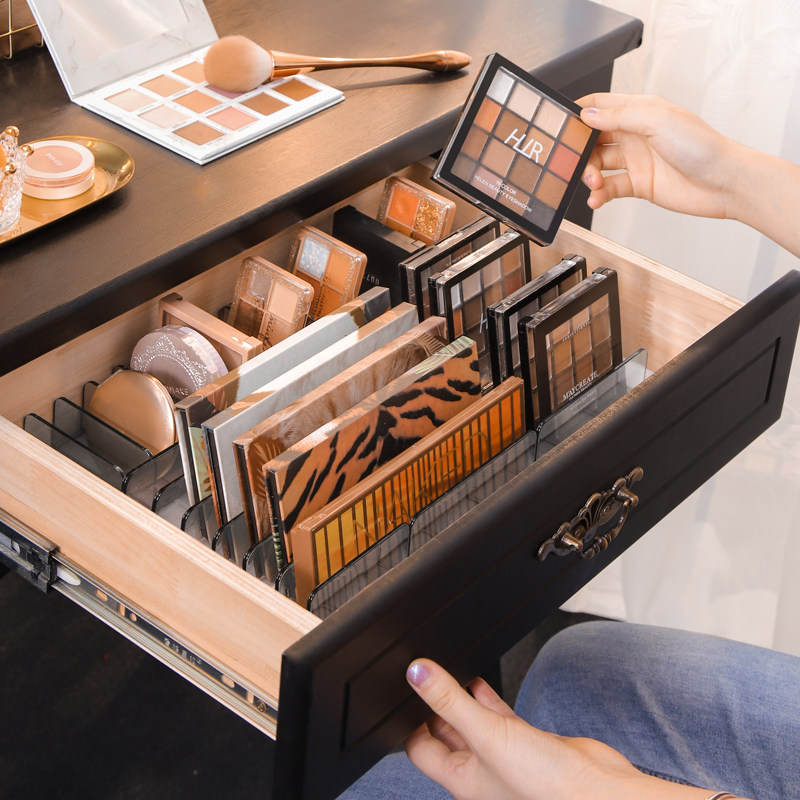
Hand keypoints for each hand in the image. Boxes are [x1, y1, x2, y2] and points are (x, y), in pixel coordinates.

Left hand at [403, 659, 718, 799]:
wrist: (601, 794)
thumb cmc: (546, 788)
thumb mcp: (488, 736)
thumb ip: (451, 702)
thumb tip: (416, 673)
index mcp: (461, 779)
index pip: (420, 748)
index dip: (409, 719)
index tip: (403, 690)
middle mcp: (480, 772)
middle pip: (445, 735)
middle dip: (433, 705)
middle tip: (423, 673)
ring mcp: (505, 758)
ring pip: (472, 724)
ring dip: (460, 699)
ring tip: (448, 670)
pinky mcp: (529, 745)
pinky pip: (499, 720)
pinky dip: (487, 699)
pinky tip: (481, 682)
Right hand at [577, 93, 742, 219]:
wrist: (722, 182)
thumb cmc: (701, 146)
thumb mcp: (656, 120)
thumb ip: (619, 115)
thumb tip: (588, 114)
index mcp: (639, 111)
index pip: (600, 105)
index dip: (579, 112)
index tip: (560, 125)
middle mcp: (635, 134)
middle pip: (593, 139)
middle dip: (580, 151)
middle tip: (577, 164)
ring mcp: (636, 161)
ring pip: (598, 165)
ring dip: (589, 175)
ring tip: (593, 183)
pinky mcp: (638, 185)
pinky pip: (609, 188)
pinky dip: (599, 194)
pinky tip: (597, 198)